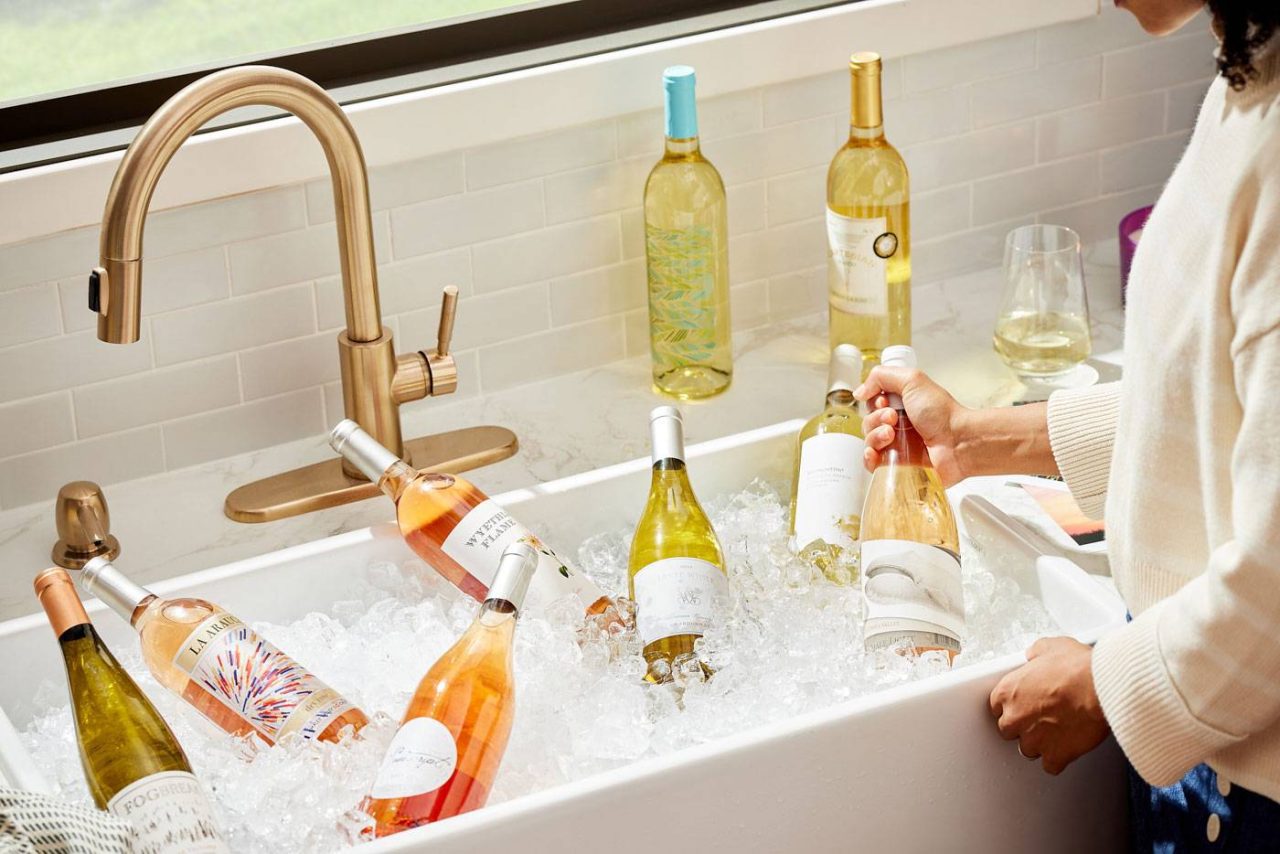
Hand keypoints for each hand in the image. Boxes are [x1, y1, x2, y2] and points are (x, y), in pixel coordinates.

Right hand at [855, 366, 969, 485]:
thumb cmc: (941, 412)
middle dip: (875, 419)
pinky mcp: (897, 464)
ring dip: (874, 435)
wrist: (958, 442)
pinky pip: (871, 463)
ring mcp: (897, 444)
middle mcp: (898, 423)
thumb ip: (882, 376)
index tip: (886, 402)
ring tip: (891, 434)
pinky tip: (874, 453)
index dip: (874, 402)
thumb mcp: (912, 380)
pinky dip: (868, 457)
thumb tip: (859, 392)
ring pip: (868, 441)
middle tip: (893, 418)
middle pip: (868, 421)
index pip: (872, 403)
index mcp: (902, 403)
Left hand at [988, 637, 1109, 774]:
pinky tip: (1067, 747)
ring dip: (1040, 743)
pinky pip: (1050, 765)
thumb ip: (1035, 653)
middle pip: (1008, 730)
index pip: (997, 706)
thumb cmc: (1076, 668)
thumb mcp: (1050, 647)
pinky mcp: (1055, 755)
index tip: (1024, 705)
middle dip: (1023, 725)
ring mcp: (1033, 739)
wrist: (1099, 688)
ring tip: (1058, 731)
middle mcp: (1015, 718)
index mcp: (1008, 692)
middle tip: (1042, 717)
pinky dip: (1059, 758)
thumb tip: (1034, 655)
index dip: (1013, 706)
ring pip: (1028, 749)